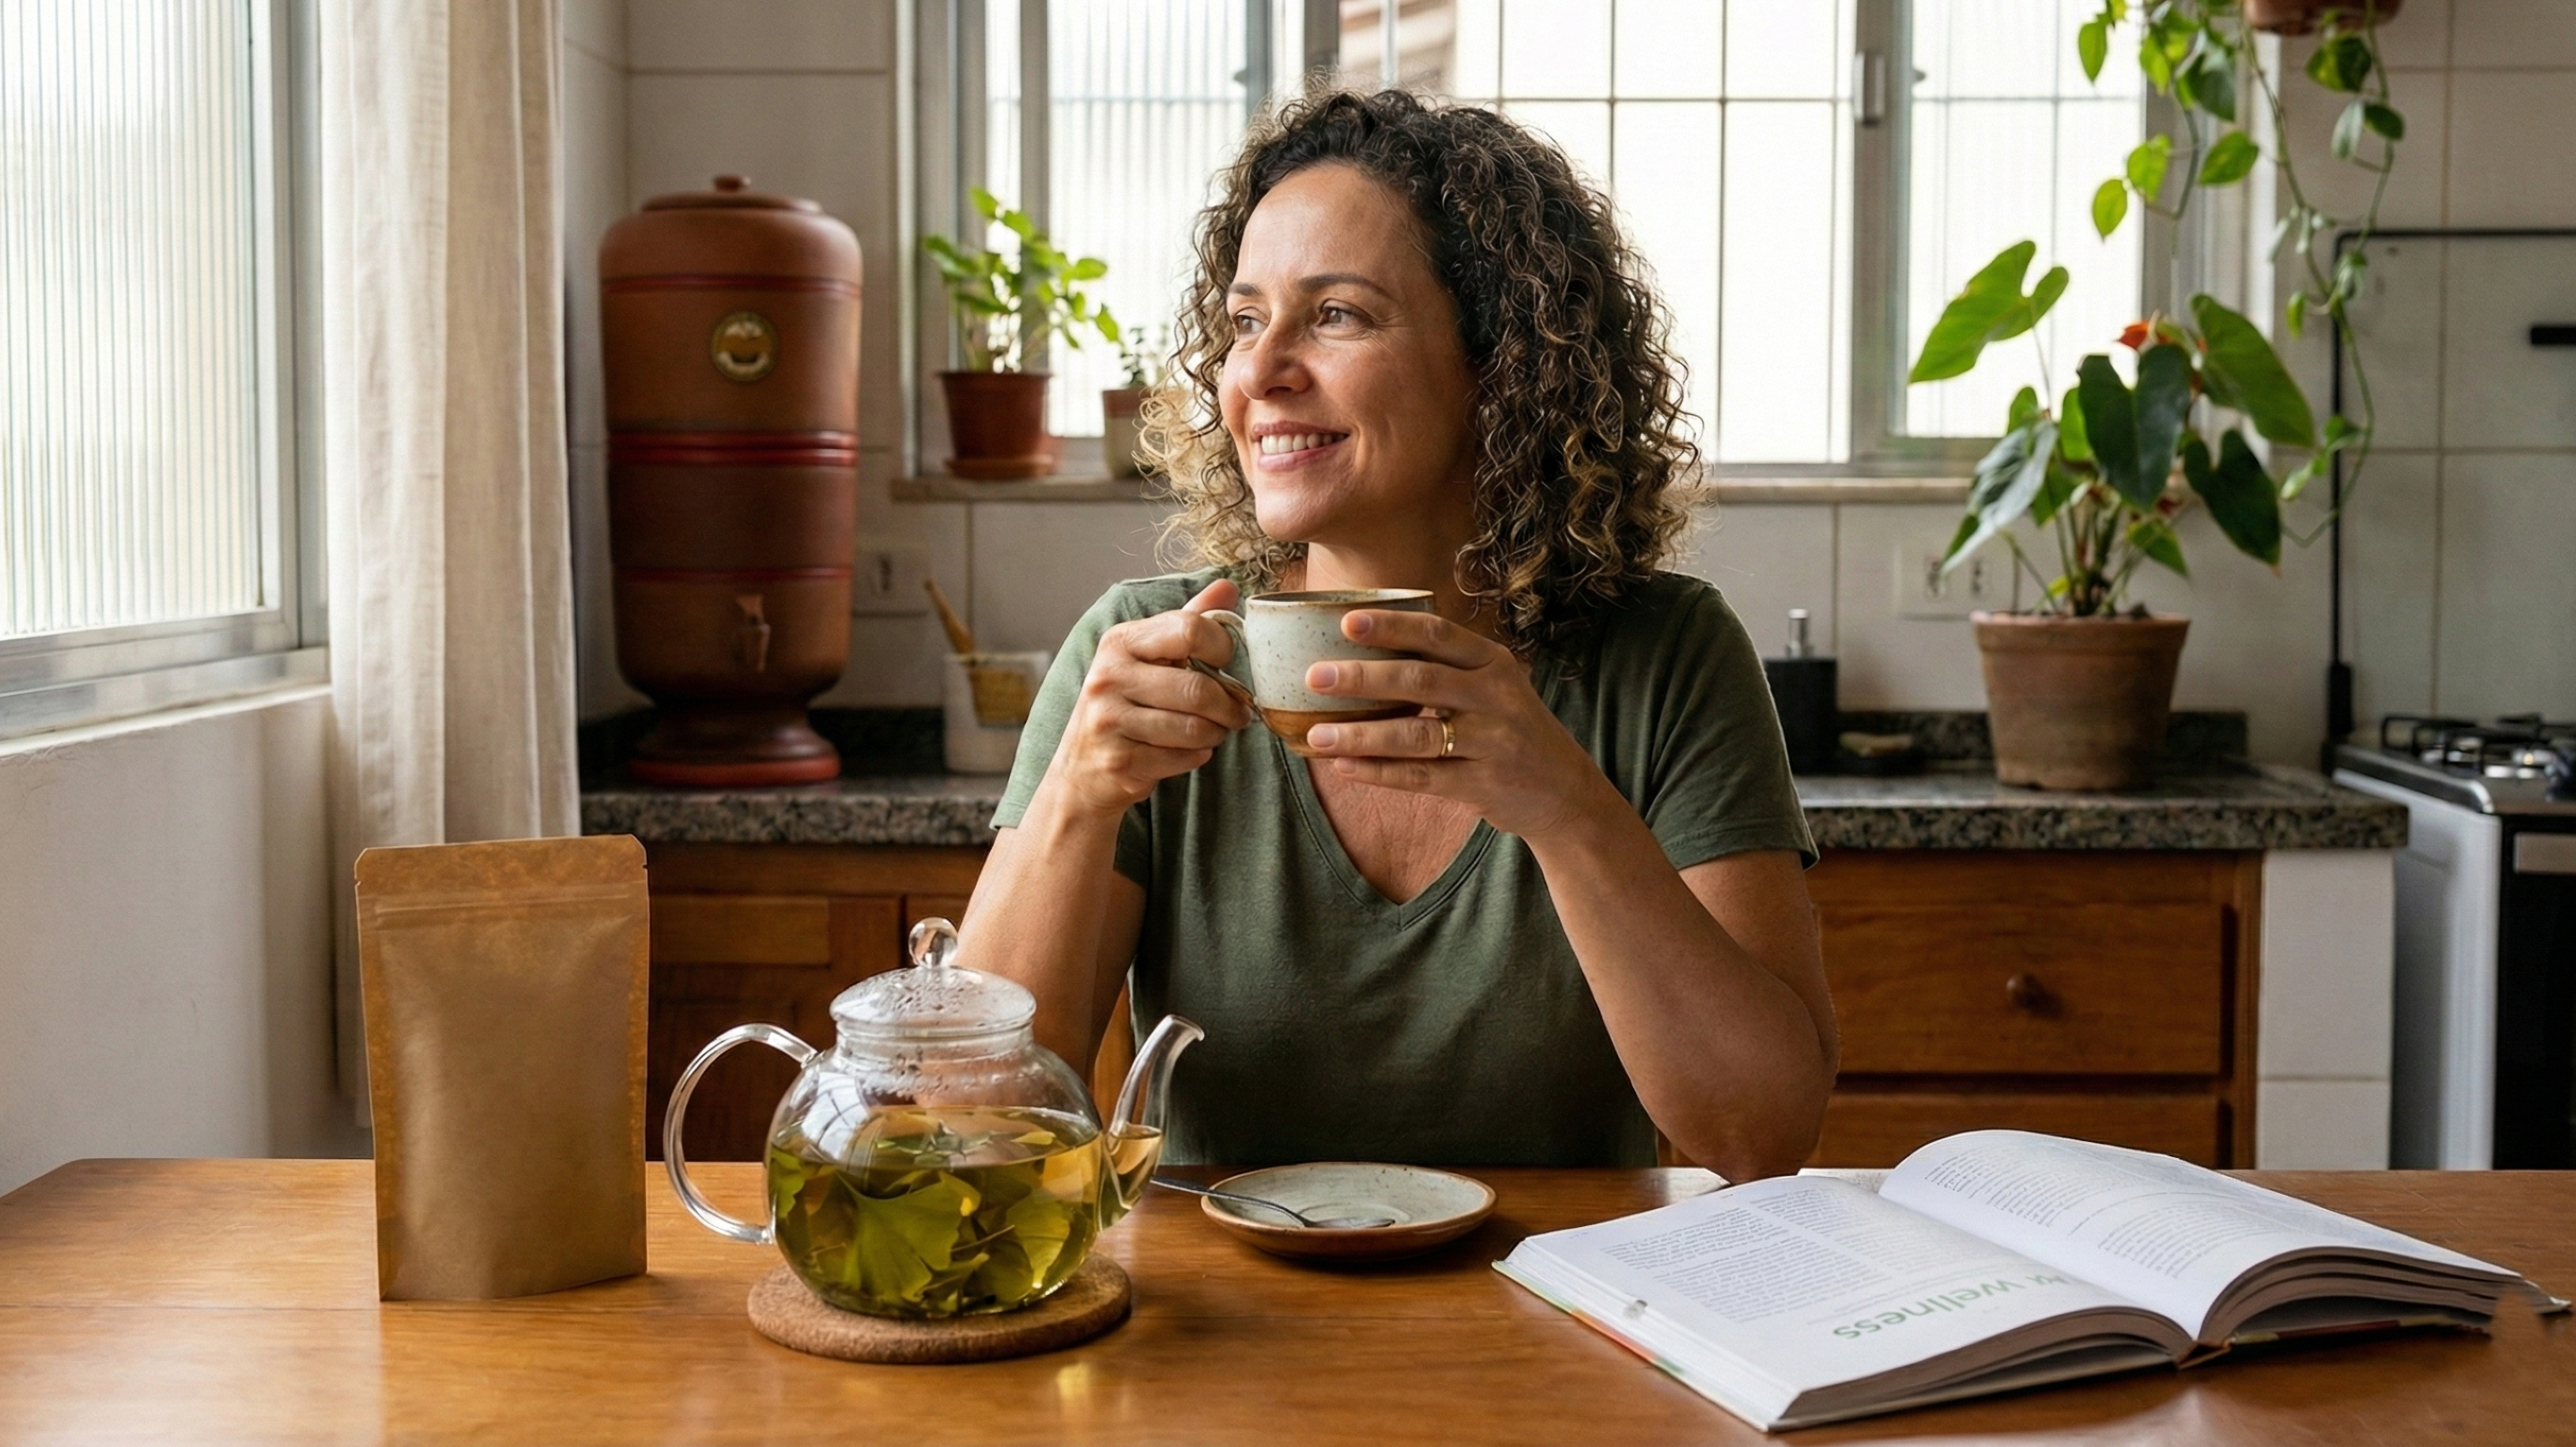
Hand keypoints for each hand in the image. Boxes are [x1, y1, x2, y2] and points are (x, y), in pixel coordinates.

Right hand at [1044, 579, 1251, 818]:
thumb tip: (1227, 587)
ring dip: (1216, 734)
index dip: (1223, 647)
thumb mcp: (1148, 657)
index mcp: (1120, 641)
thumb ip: (1188, 621)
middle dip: (1229, 706)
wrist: (1079, 771)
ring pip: (1194, 728)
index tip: (1228, 663)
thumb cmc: (1123, 706)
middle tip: (1237, 713)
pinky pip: (1183, 758)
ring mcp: (1109, 720)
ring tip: (1215, 731)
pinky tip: (1189, 752)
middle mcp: (1109, 676)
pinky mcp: (1118, 761)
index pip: (1189, 629)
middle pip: (1197, 688)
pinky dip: (1197, 757)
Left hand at [1301, 609, 1603, 838]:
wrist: (1565, 791)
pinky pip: (1422, 777)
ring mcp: (1491, 742)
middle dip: (1363, 677)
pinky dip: (1379, 773)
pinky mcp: (1483, 784)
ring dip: (1361, 735)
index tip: (1346, 622)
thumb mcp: (1492, 687)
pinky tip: (1344, 766)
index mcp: (1492, 662)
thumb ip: (1443, 668)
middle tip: (1315, 676)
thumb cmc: (1509, 730)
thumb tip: (1359, 652)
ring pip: (1415, 734)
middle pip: (1421, 679)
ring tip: (1315, 734)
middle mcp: (1495, 696)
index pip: (1437, 634)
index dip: (1392, 626)